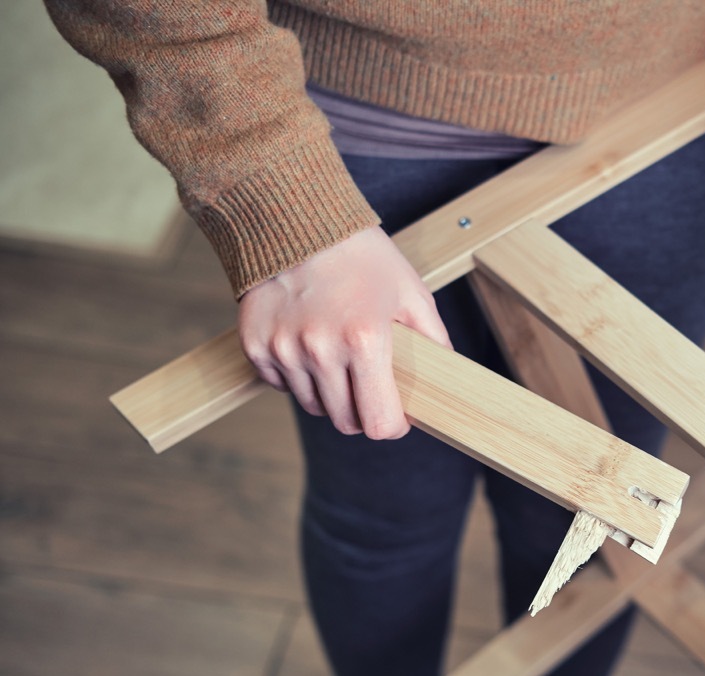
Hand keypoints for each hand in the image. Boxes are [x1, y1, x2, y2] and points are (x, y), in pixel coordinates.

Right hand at [238, 226, 451, 438]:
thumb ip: (433, 342)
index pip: (380, 423)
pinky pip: (282, 385)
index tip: (396, 415)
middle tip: (369, 386)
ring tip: (338, 355)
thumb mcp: (411, 293)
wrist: (294, 219)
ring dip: (330, 393)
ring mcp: (283, 349)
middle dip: (362, 412)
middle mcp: (320, 349)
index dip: (393, 425)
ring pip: (313, 405)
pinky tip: (308, 343)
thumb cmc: (361, 256)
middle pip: (344, 422)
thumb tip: (447, 382)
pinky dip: (298, 376)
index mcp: (365, 340)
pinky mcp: (255, 346)